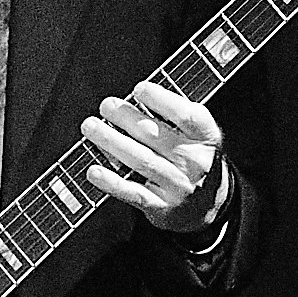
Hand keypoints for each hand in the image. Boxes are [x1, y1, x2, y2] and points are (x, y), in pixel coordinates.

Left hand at [82, 81, 229, 232]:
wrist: (206, 205)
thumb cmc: (193, 159)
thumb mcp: (197, 135)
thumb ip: (173, 116)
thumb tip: (131, 102)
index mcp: (206, 138)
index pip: (186, 116)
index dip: (162, 100)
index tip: (139, 89)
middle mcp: (195, 162)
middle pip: (155, 136)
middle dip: (126, 118)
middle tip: (107, 106)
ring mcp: (178, 186)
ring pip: (141, 161)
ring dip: (111, 142)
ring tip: (91, 127)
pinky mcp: (161, 207)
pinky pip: (133, 193)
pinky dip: (112, 182)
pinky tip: (95, 170)